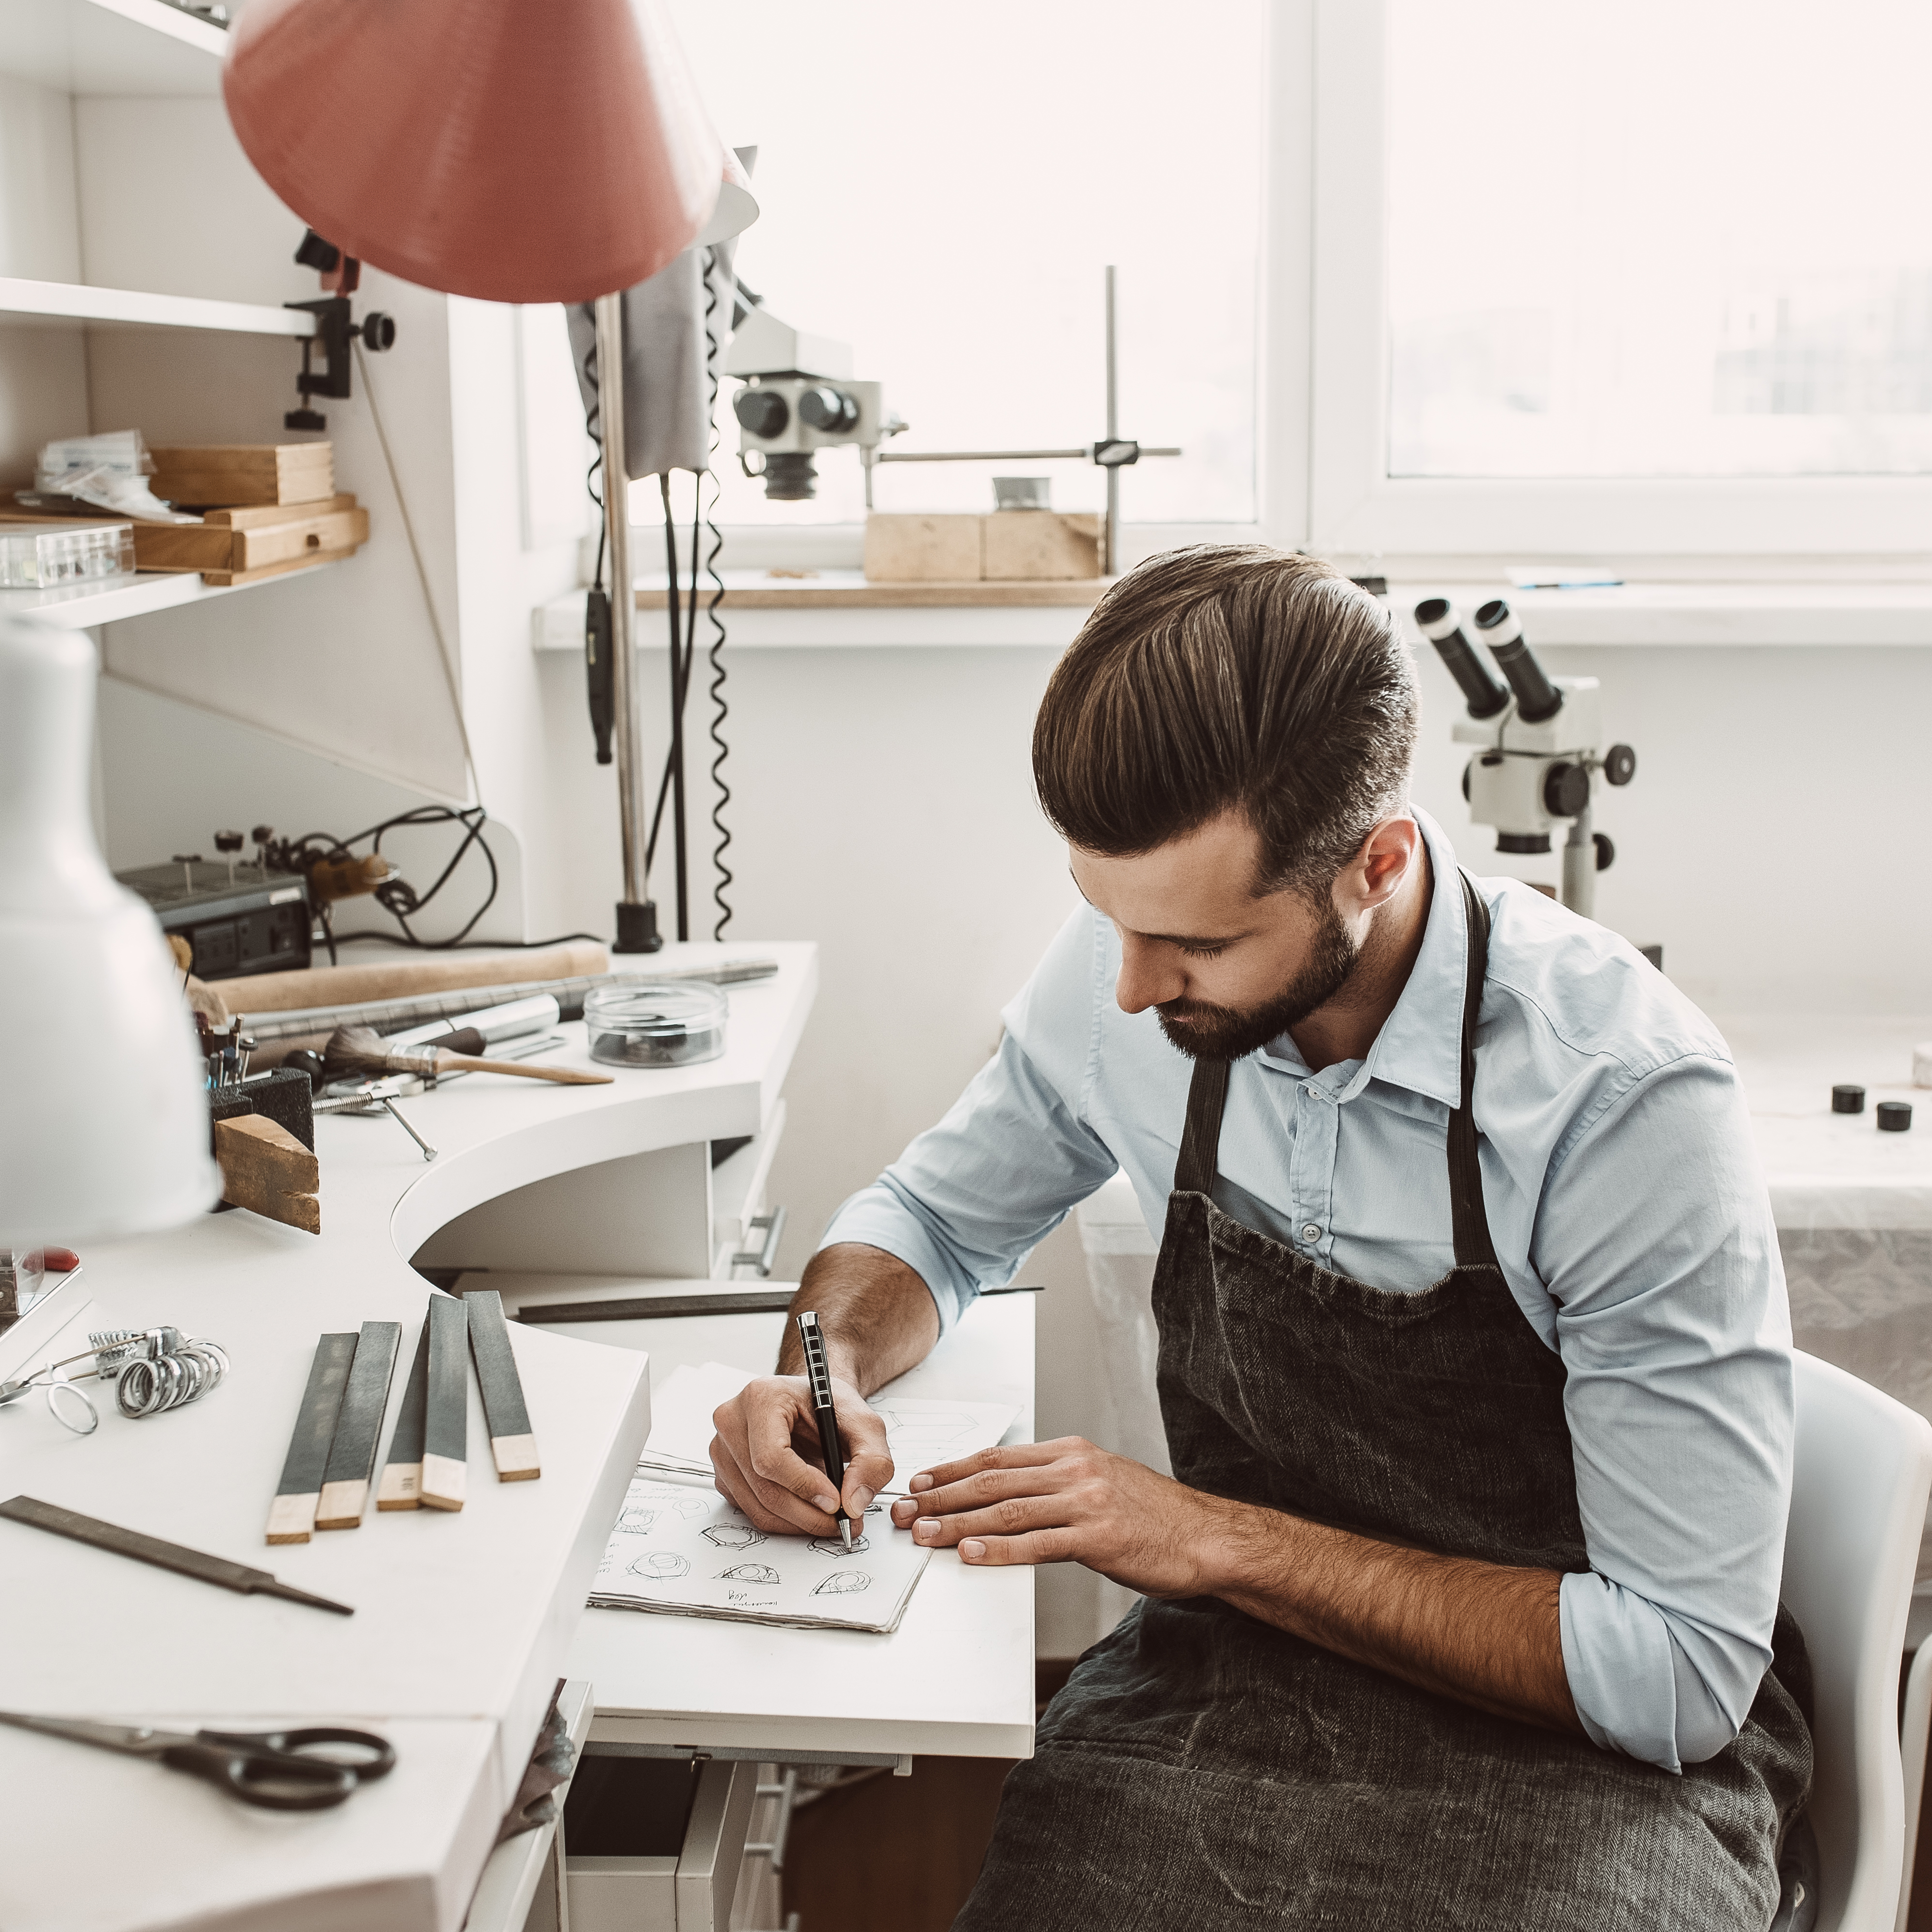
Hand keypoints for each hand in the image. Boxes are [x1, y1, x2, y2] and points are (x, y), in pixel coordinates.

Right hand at [709, 1375, 893, 1538]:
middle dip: (809, 1514)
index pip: (771, 1457)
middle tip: (844, 1521)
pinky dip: (784, 1520)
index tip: (835, 1502)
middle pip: (765, 1488)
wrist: (811, 1405)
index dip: (804, 1486)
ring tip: (831, 1516)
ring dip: (799, 1522)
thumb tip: (854, 1503)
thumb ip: (872, 1460)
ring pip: (758, 1507)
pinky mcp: (725, 1474)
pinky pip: (752, 1512)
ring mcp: (723, 1450)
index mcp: (761, 1397)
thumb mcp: (865, 1425)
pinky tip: (808, 1508)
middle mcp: (732, 1421)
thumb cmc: (830, 1408)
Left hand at [888, 1436, 1232, 1596]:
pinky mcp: (1098, 1536)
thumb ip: (1055, 1485)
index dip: (953, 1470)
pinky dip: (1000, 1550)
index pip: (997, 1458)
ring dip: (958, 1525)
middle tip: (907, 1512)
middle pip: (992, 1481)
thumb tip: (1005, 1498)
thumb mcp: (1101, 1482)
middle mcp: (1074, 1470)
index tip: (920, 1483)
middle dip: (942, 1498)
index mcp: (1071, 1453)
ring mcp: (1087, 1501)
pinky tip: (971, 1556)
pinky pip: (1038, 1543)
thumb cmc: (1153, 1515)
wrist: (1205, 1536)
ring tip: (924, 1535)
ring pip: (1007, 1511)